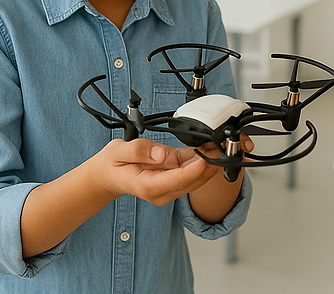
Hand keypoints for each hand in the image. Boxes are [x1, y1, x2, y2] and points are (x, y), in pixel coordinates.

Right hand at [96, 138, 218, 205]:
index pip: (178, 180)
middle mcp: (163, 190)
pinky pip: (193, 168)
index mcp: (148, 186)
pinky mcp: (175, 175)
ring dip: (211, 161)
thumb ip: (137, 151)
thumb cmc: (114, 164)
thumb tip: (160, 153)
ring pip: (197, 176)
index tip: (207, 159)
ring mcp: (170, 184)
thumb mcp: (117, 152)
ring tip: (222, 144)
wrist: (110, 174)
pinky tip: (212, 146)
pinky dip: (204, 158)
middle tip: (222, 147)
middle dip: (210, 165)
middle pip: (193, 180)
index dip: (195, 170)